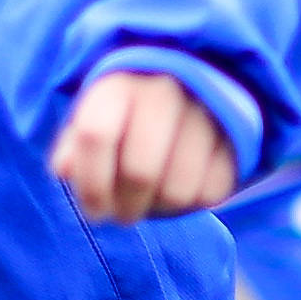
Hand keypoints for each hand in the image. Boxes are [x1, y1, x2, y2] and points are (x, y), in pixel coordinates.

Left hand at [48, 70, 236, 220]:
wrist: (192, 83)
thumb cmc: (128, 113)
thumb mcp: (94, 120)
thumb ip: (73, 147)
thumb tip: (65, 171)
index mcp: (120, 83)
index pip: (96, 136)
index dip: (90, 185)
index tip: (93, 212)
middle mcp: (163, 90)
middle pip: (140, 171)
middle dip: (126, 208)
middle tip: (122, 216)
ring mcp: (205, 111)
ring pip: (177, 189)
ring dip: (159, 210)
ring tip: (151, 203)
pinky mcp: (235, 135)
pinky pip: (211, 192)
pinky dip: (192, 204)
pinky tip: (179, 192)